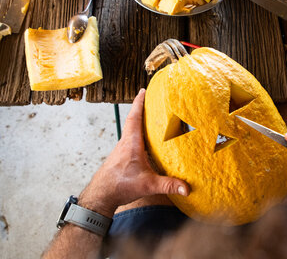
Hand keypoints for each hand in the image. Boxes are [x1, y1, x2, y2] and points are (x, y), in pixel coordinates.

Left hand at [78, 89, 189, 216]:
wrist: (100, 196)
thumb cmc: (119, 187)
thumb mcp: (147, 185)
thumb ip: (167, 185)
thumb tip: (186, 188)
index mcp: (131, 143)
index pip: (135, 118)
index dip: (139, 103)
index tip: (143, 90)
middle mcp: (125, 143)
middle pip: (133, 120)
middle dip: (141, 108)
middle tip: (151, 98)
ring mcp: (122, 150)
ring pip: (131, 131)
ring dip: (139, 121)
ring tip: (151, 116)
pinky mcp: (121, 157)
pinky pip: (130, 140)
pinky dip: (138, 134)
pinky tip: (146, 141)